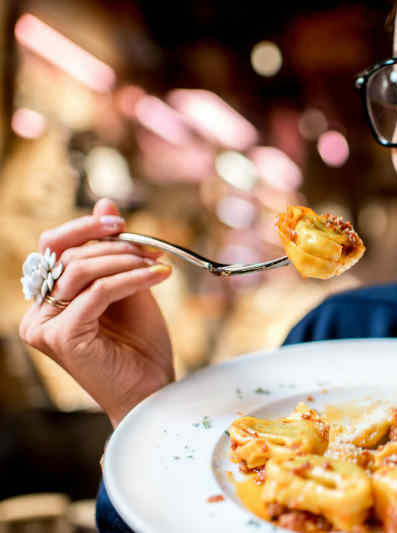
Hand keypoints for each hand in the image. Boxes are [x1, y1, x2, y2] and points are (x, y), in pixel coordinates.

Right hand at [19, 199, 173, 426]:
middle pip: (67, 256)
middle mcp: (38, 314)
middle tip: (152, 248)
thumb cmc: (140, 344)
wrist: (153, 390)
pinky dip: (131, 279)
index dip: (85, 228)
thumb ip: (114, 251)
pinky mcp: (62, 337)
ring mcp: (45, 327)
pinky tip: (159, 276)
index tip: (120, 222)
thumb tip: (106, 203)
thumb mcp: (129, 287)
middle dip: (114, 246)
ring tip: (158, 264)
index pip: (54, 248)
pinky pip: (98, 292)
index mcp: (48, 300)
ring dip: (125, 260)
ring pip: (81, 271)